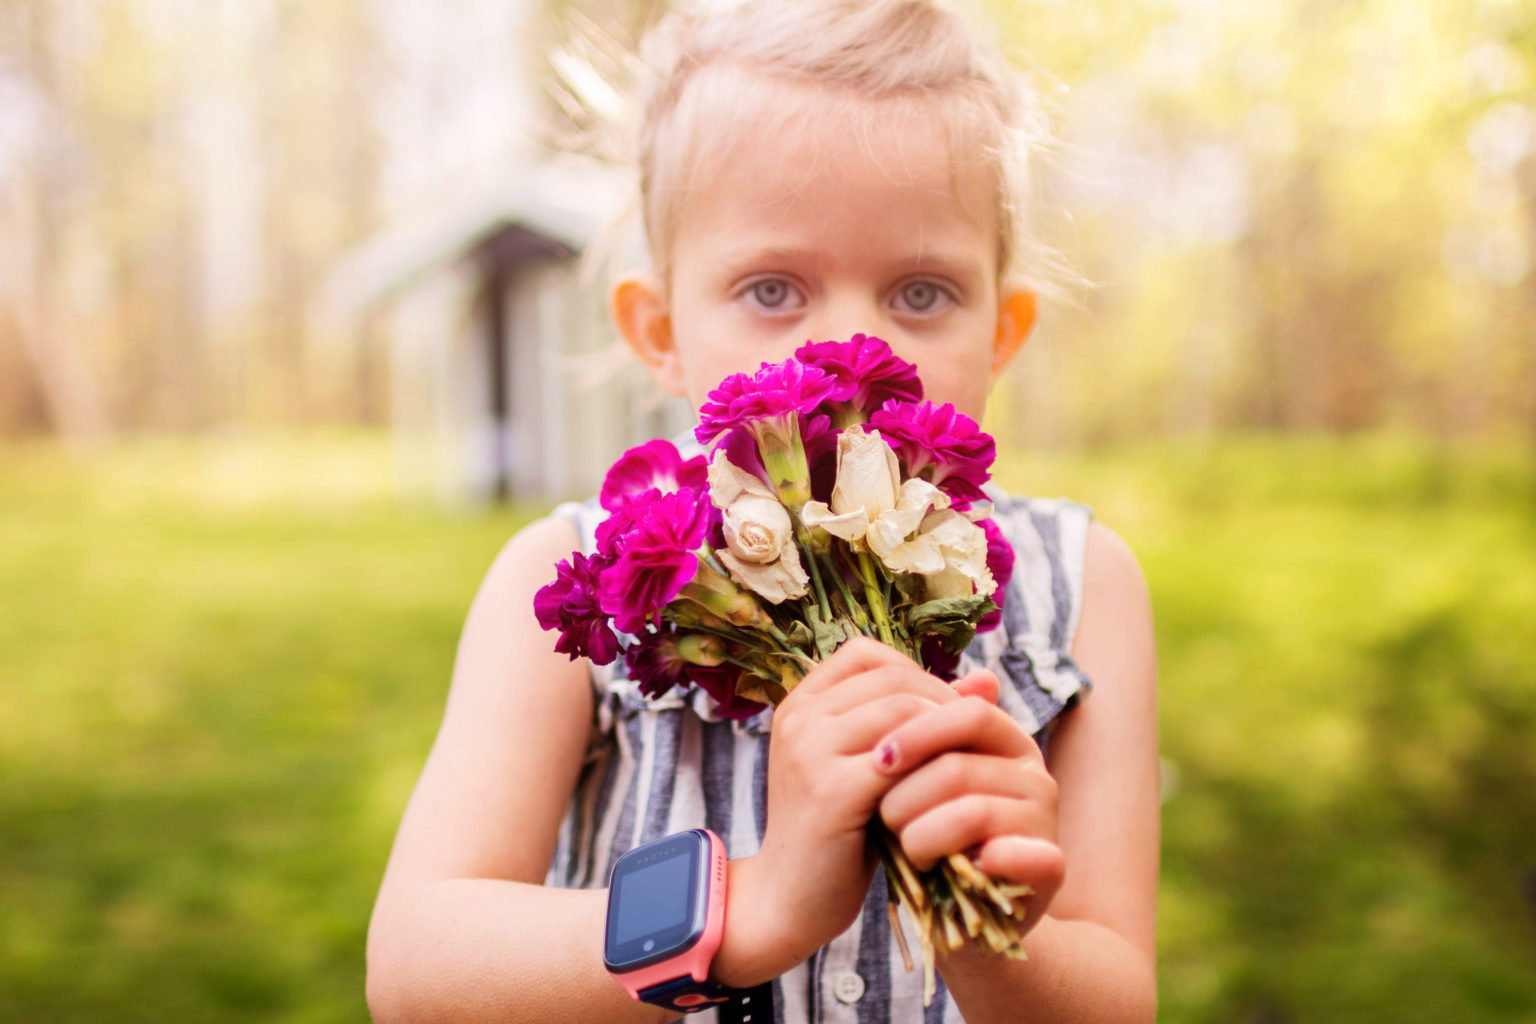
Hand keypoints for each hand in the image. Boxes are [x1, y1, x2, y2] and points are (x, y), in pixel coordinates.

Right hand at [714, 638, 996, 984]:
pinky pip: (899, 760)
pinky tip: (944, 792)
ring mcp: (809, 751)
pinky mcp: (829, 790)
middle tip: (969, 739)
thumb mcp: (875, 764)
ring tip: (960, 763)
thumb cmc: (839, 829)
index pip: (866, 653)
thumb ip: (919, 718)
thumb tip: (988, 679)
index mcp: (801, 703)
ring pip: (899, 711)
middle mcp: (799, 717)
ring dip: (942, 733)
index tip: (940, 711)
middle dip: (941, 702)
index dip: (914, 672)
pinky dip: (931, 769)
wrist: (790, 898)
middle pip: (891, 677)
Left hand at [872, 674, 1065, 939]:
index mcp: (1006, 742)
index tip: (875, 757)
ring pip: (970, 811)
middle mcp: (1033, 774)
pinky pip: (1011, 853)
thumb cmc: (934, 835)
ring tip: (903, 849)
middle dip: (906, 793)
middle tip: (883, 816)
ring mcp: (1045, 821)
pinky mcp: (1050, 868)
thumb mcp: (920, 781)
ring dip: (920, 834)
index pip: (967, 712)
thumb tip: (889, 665)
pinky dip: (972, 860)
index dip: (918, 729)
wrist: (966, 914)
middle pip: (960, 764)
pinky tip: (941, 869)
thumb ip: (915, 734)